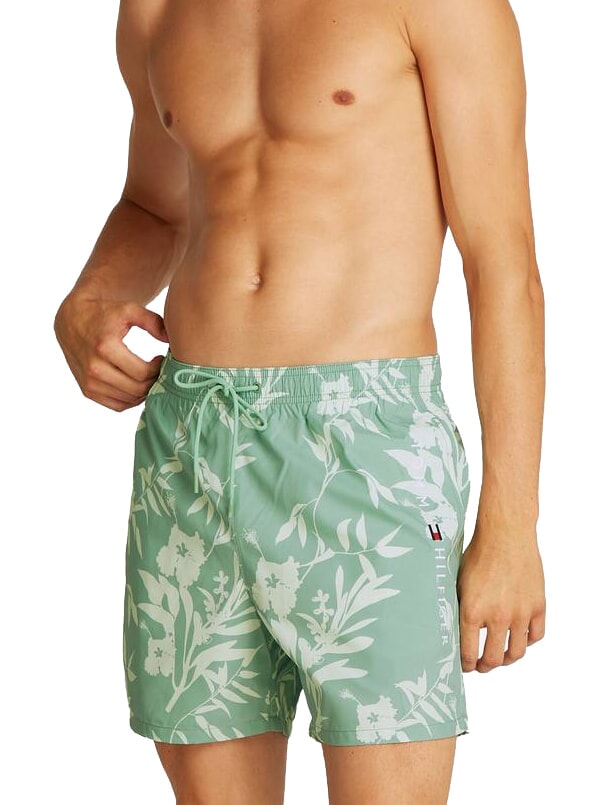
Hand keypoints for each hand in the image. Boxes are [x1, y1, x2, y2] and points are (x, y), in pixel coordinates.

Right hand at [54, 292, 168, 411]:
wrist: (71, 320)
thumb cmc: (104, 313)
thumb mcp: (128, 309)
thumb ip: (152, 321)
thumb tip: (170, 340)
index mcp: (105, 348)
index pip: (142, 372)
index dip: (158, 369)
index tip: (161, 358)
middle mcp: (94, 368)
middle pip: (137, 389)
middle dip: (154, 381)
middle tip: (159, 370)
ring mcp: (89, 382)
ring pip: (129, 400)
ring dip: (145, 392)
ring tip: (149, 376)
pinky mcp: (87, 391)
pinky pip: (117, 405)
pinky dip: (132, 400)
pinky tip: (137, 385)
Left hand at [457, 529, 545, 671]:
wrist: (505, 534)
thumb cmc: (478, 554)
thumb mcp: (458, 582)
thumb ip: (459, 607)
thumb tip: (452, 628)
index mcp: (473, 611)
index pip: (468, 653)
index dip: (465, 665)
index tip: (464, 666)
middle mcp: (498, 617)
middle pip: (494, 659)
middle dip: (485, 667)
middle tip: (481, 666)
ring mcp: (521, 613)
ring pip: (516, 653)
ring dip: (507, 660)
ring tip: (500, 657)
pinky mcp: (538, 606)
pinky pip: (536, 636)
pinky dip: (527, 641)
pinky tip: (518, 638)